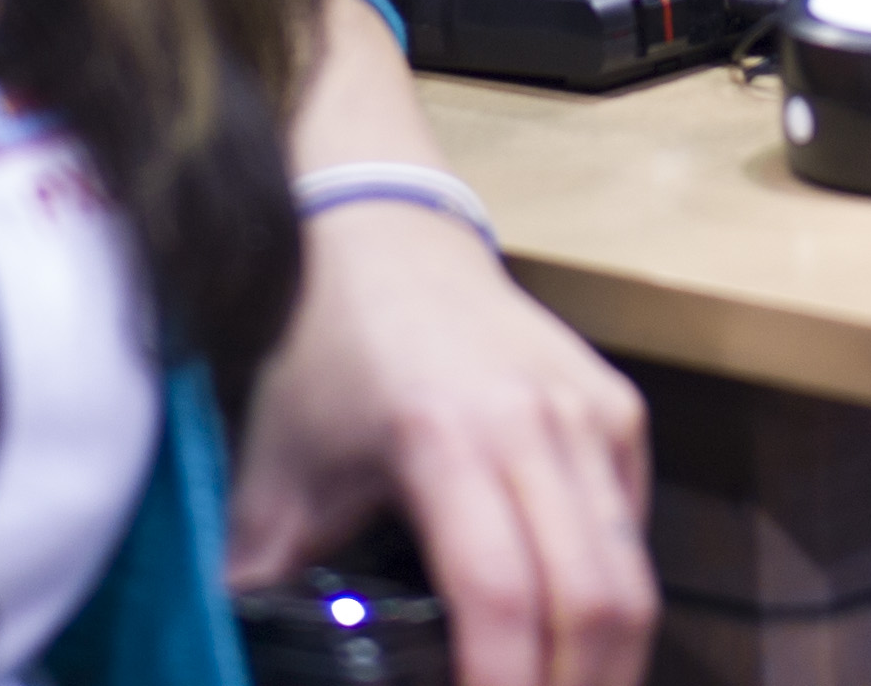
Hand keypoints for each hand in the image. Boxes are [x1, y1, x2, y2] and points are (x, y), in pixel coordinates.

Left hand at [230, 200, 652, 685]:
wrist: (381, 228)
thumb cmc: (322, 350)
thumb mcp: (275, 470)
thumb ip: (262, 580)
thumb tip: (236, 660)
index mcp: (444, 438)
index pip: (503, 599)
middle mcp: (536, 424)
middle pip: (592, 603)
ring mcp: (590, 413)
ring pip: (632, 579)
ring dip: (603, 666)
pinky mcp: (619, 409)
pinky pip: (634, 532)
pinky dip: (612, 605)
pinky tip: (567, 643)